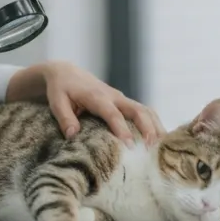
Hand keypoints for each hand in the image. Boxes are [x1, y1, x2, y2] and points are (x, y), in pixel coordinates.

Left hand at [40, 61, 164, 145]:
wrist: (66, 72)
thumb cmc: (61, 89)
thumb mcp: (56, 102)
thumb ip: (65, 117)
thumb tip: (73, 135)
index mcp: (97, 97)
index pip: (113, 114)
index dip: (122, 129)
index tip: (129, 146)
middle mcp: (113, 96)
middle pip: (137, 110)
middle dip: (148, 128)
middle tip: (152, 149)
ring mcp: (121, 98)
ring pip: (145, 110)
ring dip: (155, 127)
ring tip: (162, 147)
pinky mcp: (123, 102)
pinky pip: (143, 111)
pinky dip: (153, 124)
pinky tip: (159, 140)